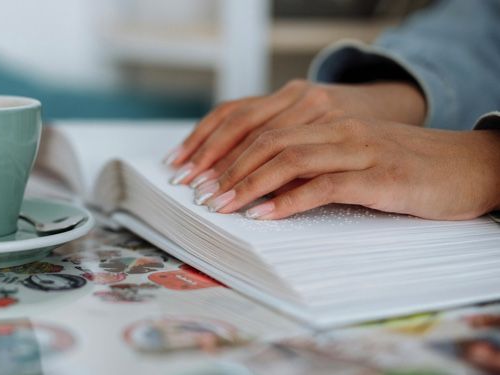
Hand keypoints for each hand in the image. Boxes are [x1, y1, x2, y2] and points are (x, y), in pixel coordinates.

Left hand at [194, 118, 499, 219]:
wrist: (467, 166)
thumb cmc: (403, 167)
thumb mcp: (349, 156)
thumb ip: (310, 162)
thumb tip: (261, 183)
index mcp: (325, 119)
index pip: (260, 125)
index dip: (223, 147)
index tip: (195, 171)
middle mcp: (337, 127)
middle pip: (267, 140)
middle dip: (226, 168)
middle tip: (199, 194)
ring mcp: (358, 148)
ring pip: (289, 158)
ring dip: (248, 184)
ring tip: (221, 206)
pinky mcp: (378, 176)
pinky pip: (324, 184)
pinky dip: (288, 201)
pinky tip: (263, 215)